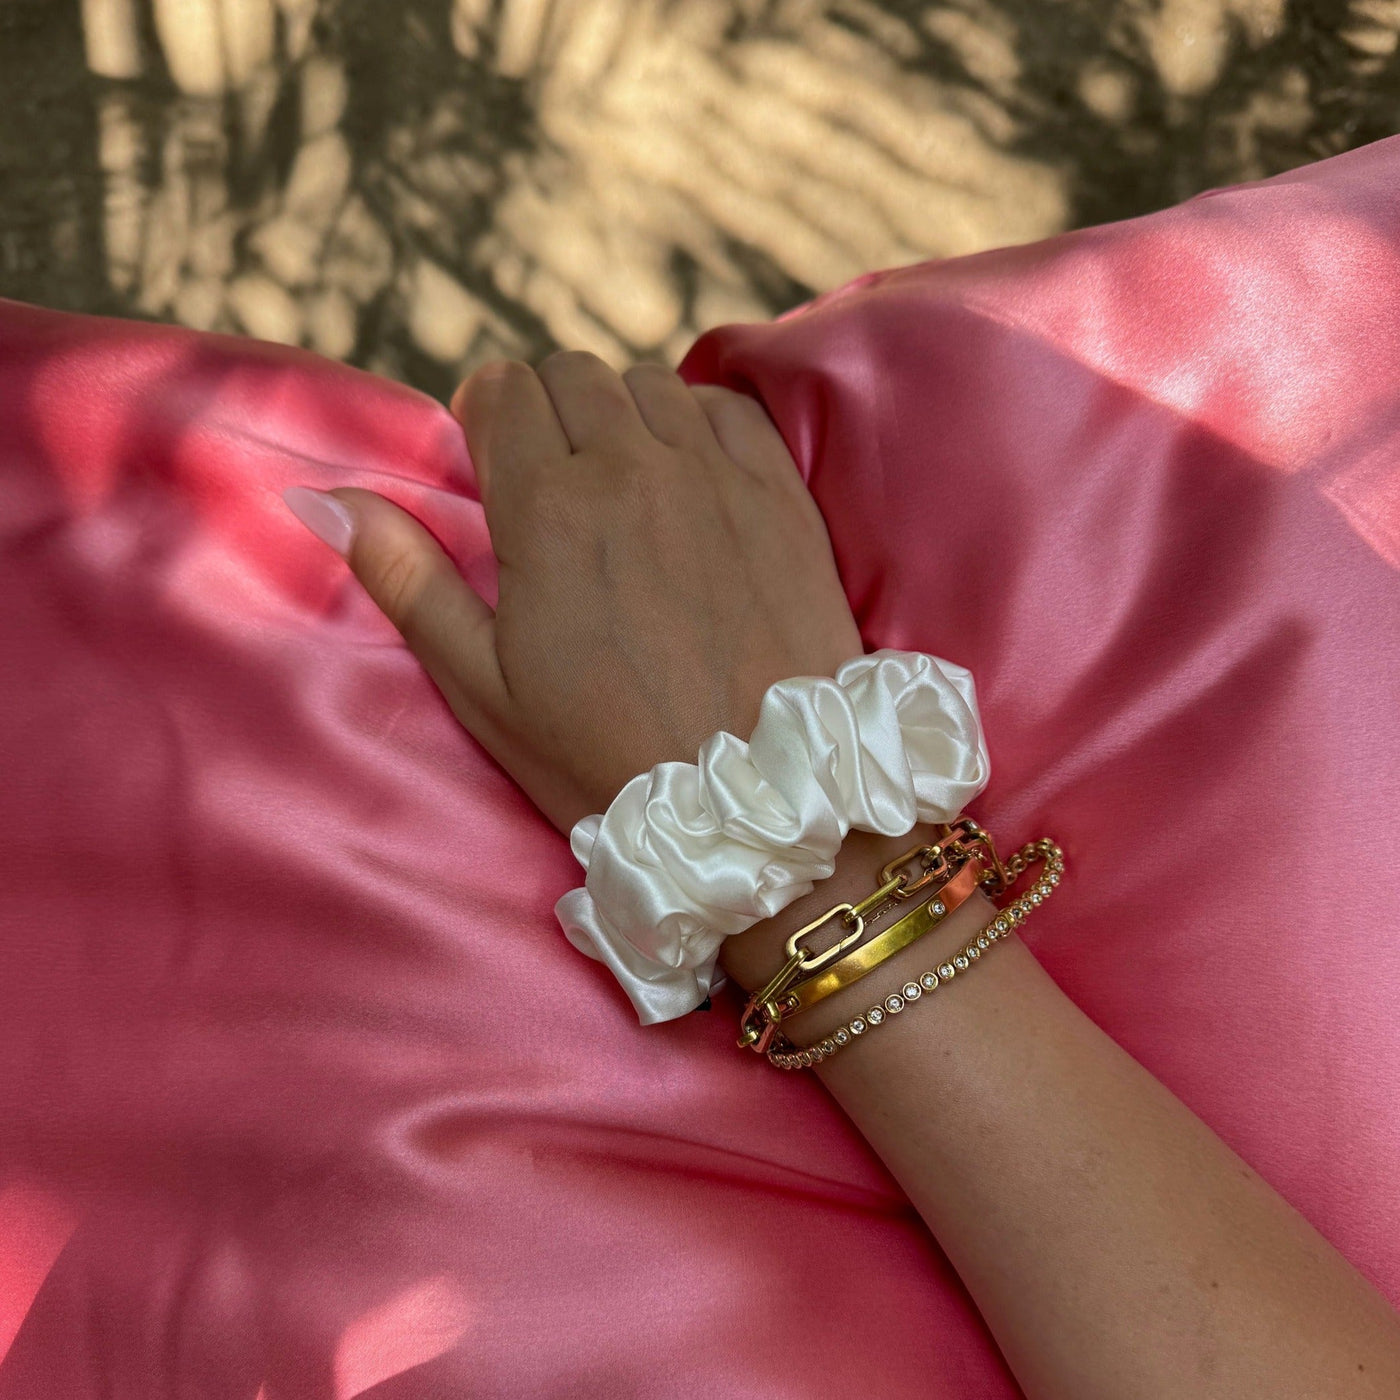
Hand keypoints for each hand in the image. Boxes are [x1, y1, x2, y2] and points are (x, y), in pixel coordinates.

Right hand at [314, 352, 862, 836]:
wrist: (758, 801)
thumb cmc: (605, 758)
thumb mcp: (483, 687)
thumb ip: (408, 579)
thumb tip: (327, 498)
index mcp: (548, 508)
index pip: (501, 390)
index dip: (485, 423)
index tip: (495, 476)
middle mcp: (634, 468)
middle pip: (572, 374)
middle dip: (549, 414)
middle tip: (554, 490)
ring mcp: (717, 475)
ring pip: (650, 383)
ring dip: (622, 416)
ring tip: (623, 489)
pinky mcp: (781, 496)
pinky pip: (729, 410)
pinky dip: (699, 425)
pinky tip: (692, 483)